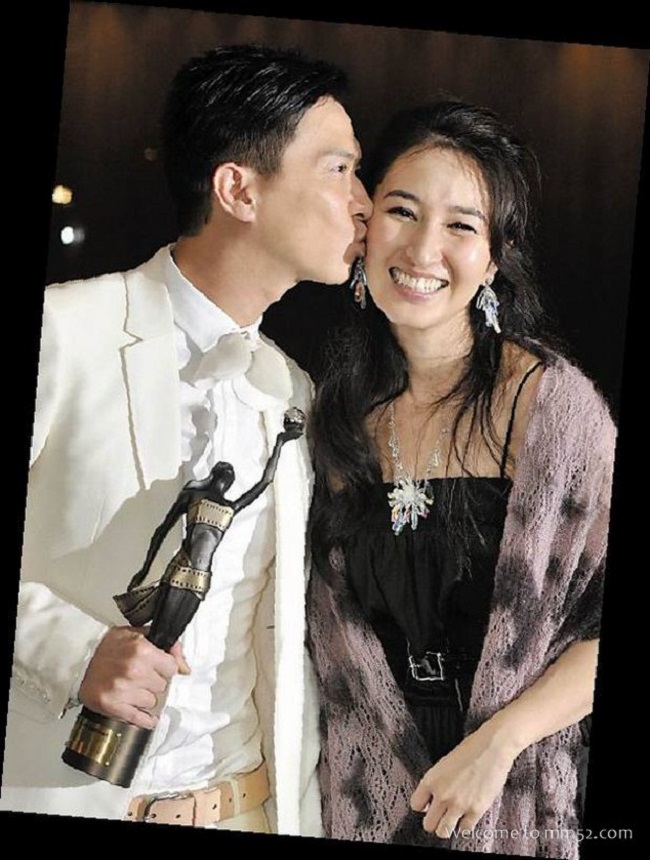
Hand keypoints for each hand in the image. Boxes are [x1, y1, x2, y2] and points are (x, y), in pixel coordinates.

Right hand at [79, 625, 189, 728]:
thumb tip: (185, 667)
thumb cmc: (108, 646)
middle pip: (162, 686)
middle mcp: (134, 671)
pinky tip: (148, 718)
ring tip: (133, 689)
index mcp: (142, 650)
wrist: (78, 658)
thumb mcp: (138, 634)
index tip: (159, 668)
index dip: (165, 668)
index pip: (172, 668)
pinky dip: (145, 720)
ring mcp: (123, 690)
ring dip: (145, 697)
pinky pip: (140, 719)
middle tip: (141, 677)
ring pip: (152, 702)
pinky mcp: (113, 706)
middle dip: (154, 682)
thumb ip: (167, 646)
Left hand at [410, 723, 517, 838]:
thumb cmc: (470, 750)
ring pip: (443, 832)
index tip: (428, 806)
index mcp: (431, 779)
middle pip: (428, 824)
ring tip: (452, 820)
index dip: (422, 806)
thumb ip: (436, 783)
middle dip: (433, 821)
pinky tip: (467, 816)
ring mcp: (459, 804)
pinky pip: (464, 830)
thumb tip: (431, 801)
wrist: (492, 748)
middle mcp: (442, 794)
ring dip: (447, 827)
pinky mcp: (476, 810)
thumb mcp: (444, 763)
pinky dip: (465, 825)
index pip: (415, 805)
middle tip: (440, 817)